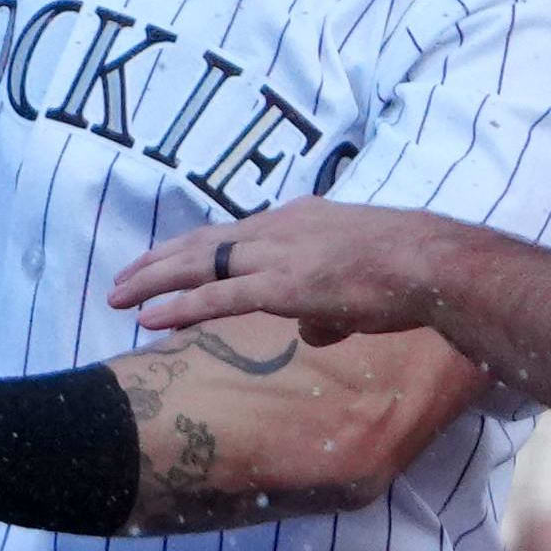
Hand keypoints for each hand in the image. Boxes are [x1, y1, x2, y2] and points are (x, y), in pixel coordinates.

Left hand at [104, 198, 469, 341]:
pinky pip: (216, 296)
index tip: (164, 257)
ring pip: (198, 264)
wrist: (433, 263)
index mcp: (298, 220)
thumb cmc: (409, 271)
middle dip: (157, 260)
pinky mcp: (281, 285)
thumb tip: (312, 330)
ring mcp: (277, 255)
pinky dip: (179, 307)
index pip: (232, 232)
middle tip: (122, 276)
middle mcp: (279, 229)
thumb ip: (326, 303)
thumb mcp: (358, 279)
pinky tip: (150, 319)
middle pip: (202, 242)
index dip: (193, 247)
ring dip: (153, 281)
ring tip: (117, 296)